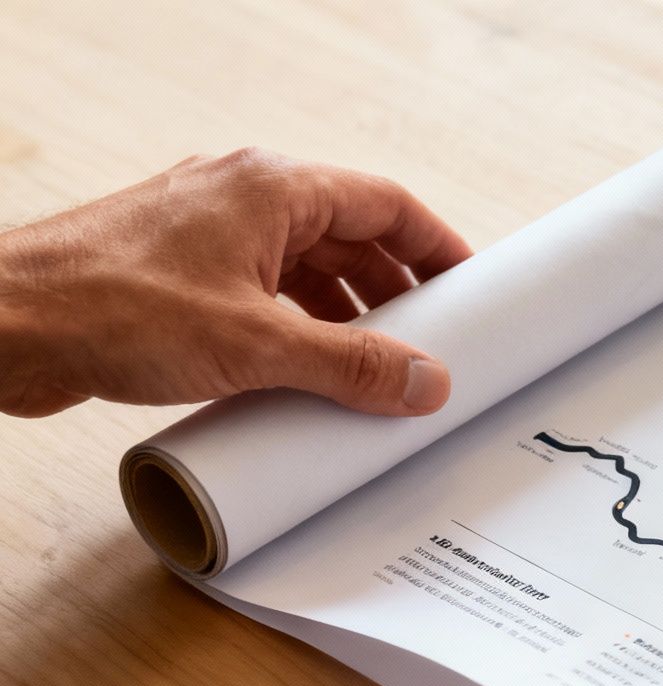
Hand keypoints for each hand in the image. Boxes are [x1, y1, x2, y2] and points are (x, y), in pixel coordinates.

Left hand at [0, 148, 470, 417]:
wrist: (1, 324)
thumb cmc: (110, 306)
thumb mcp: (257, 344)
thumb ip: (353, 366)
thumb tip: (427, 380)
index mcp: (272, 187)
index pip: (387, 206)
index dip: (439, 249)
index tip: (476, 290)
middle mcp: (242, 198)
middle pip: (349, 238)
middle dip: (397, 294)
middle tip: (435, 344)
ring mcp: (206, 236)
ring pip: (304, 269)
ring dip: (347, 317)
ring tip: (379, 372)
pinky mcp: (176, 278)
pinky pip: (263, 296)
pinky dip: (298, 330)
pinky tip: (307, 377)